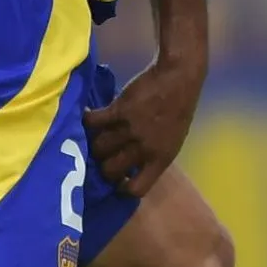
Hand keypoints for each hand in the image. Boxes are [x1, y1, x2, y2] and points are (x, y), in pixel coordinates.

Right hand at [83, 59, 205, 200]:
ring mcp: (131, 129)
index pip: (137, 189)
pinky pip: (93, 123)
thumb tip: (129, 170)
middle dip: (103, 166)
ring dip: (93, 143)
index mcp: (161, 158)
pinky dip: (87, 120)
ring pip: (98, 148)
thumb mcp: (172, 140)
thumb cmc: (178, 109)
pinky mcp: (119, 110)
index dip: (123, 187)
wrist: (179, 77)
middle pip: (110, 170)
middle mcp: (145, 148)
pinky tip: (87, 117)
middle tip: (101, 157)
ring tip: (94, 136)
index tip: (118, 180)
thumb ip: (153, 156)